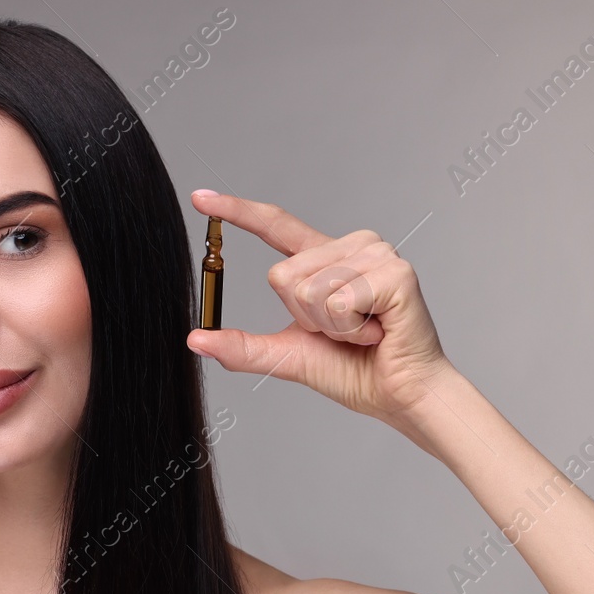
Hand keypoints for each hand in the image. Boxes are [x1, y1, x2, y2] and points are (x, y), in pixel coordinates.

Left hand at [185, 189, 457, 421]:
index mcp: (326, 259)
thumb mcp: (287, 355)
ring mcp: (377, 254)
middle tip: (345, 330)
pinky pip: (338, 301)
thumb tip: (194, 339)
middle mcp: (352, 246)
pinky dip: (351, 329)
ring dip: (331, 327)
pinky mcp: (394, 273)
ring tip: (365, 332)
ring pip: (309, 289)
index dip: (238, 212)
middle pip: (283, 275)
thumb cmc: (355, 371)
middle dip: (305, 318)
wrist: (399, 395)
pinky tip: (378, 331)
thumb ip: (243, 347)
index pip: (276, 226)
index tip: (200, 197)